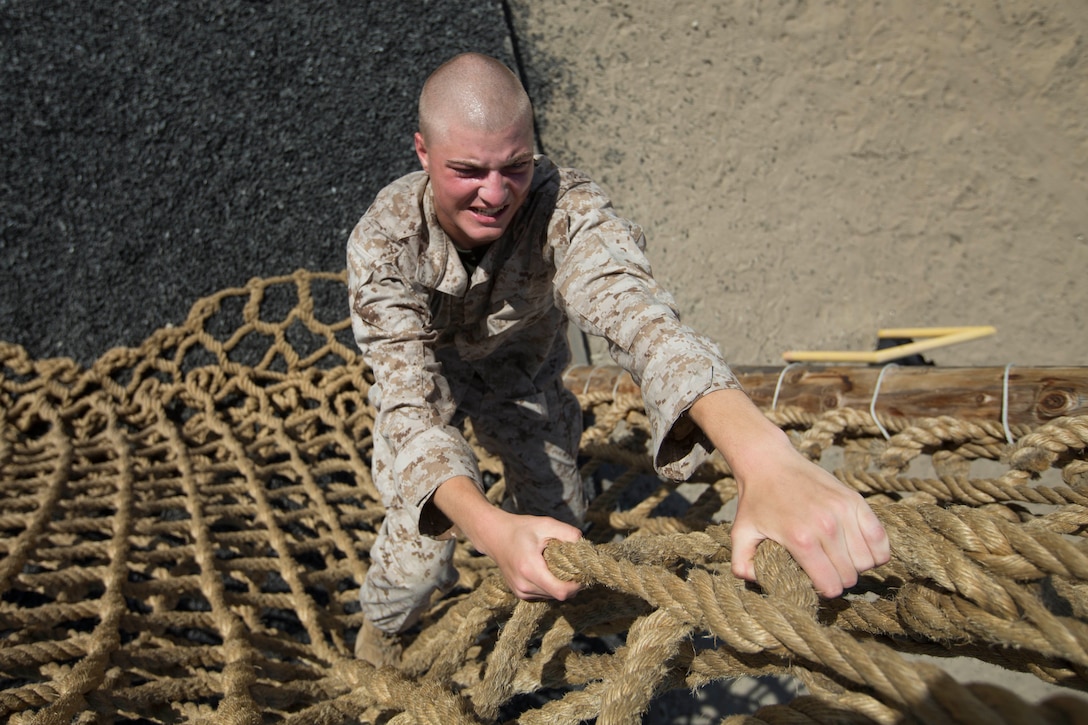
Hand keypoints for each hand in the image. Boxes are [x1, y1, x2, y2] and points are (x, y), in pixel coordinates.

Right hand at [432, 476, 582, 599]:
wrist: (493, 535)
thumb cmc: (521, 528)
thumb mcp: (546, 524)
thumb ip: (568, 533)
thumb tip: (585, 545)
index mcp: (530, 569)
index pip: (562, 591)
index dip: (577, 585)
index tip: (582, 570)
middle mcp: (524, 586)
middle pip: (559, 595)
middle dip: (571, 583)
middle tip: (573, 564)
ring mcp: (521, 592)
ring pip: (552, 596)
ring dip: (560, 584)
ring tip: (558, 564)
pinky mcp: (520, 593)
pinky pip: (544, 595)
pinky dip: (551, 585)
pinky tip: (548, 569)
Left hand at [730, 450, 888, 596]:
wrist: (769, 462)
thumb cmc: (756, 501)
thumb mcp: (740, 533)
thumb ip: (742, 565)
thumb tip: (758, 583)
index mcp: (800, 540)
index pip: (831, 585)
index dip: (824, 590)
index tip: (816, 582)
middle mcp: (826, 526)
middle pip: (850, 576)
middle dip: (839, 579)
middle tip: (826, 569)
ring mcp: (844, 511)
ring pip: (869, 560)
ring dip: (856, 565)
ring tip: (840, 557)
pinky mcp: (855, 500)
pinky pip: (881, 538)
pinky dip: (876, 549)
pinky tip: (859, 548)